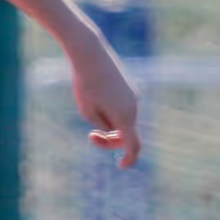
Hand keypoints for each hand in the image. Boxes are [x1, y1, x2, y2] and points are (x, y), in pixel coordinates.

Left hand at [68, 44, 142, 168]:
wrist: (90, 53)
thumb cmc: (85, 83)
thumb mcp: (88, 112)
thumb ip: (102, 126)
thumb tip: (113, 129)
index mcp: (125, 117)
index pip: (133, 146)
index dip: (129, 159)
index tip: (121, 166)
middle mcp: (134, 107)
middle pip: (125, 133)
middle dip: (109, 139)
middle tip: (90, 136)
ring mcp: (134, 96)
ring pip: (123, 119)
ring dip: (108, 121)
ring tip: (88, 103)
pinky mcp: (130, 87)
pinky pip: (122, 106)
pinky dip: (111, 109)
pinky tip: (96, 91)